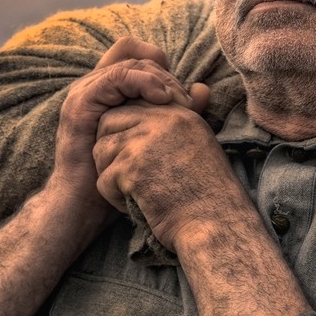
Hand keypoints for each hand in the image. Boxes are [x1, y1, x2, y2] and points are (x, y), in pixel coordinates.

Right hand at [48, 37, 206, 215]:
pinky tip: (162, 99)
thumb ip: (177, 111)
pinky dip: (143, 82)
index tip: (180, 94)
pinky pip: (115, 78)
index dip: (162, 65)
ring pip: (128, 63)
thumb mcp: (154, 136)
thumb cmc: (120, 174)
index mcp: (110, 91)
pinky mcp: (81, 103)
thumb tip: (203, 88)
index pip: (136, 54)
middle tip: (185, 102)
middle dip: (166, 75)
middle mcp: (95, 86)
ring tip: (177, 101)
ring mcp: (85, 92)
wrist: (86, 205)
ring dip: (159, 78)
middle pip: (136, 56)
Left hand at [93, 100, 249, 252]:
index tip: (134, 155)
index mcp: (180, 114)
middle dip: (110, 149)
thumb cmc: (209, 192)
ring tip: (133, 191)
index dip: (124, 129)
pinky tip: (135, 205)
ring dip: (110, 174)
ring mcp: (146, 143)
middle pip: (109, 121)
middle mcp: (163, 121)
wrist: (215, 223)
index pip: (132, 104)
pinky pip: (103, 179)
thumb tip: (191, 92)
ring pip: (101, 149)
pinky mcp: (133, 169)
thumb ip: (178, 123)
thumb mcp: (199, 144)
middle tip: (126, 174)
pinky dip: (114, 198)